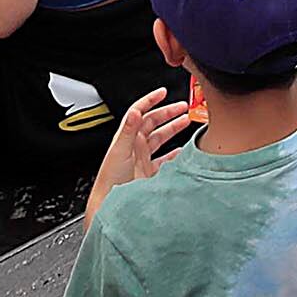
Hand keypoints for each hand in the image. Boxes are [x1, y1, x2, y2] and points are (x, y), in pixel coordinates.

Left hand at [87, 88, 199, 204]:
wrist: (111, 204)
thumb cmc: (110, 179)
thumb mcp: (119, 151)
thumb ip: (128, 130)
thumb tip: (135, 111)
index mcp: (128, 137)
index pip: (140, 112)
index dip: (151, 100)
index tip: (163, 92)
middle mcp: (136, 145)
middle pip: (154, 122)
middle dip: (168, 112)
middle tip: (183, 107)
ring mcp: (143, 158)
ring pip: (161, 138)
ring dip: (173, 129)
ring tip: (186, 122)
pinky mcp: (150, 171)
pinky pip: (165, 158)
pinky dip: (175, 153)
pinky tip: (182, 150)